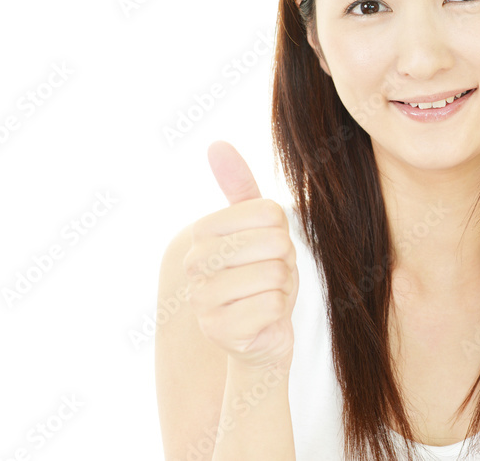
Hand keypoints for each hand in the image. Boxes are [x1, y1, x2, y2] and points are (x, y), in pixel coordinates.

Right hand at [183, 140, 298, 370]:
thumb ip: (239, 187)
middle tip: (272, 276)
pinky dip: (280, 310)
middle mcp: (194, 264)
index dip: (282, 233)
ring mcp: (202, 299)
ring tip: (267, 295)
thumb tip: (216, 144)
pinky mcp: (220, 330)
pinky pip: (273, 304)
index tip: (268, 250)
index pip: (269, 212)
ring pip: (275, 273)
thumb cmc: (262, 276)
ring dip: (283, 287)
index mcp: (202, 233)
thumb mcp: (258, 228)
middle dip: (285, 261)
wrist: (261, 335)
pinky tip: (265, 318)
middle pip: (274, 242)